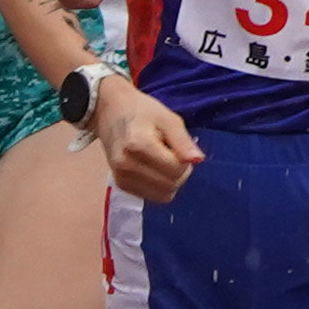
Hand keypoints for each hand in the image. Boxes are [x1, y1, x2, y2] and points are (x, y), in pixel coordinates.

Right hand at [91, 82, 201, 201]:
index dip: (185, 160)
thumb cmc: (142, 111)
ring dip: (171, 181)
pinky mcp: (120, 185)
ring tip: (162, 160)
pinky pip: (152, 197)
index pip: (176, 169)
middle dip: (180, 172)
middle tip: (173, 153)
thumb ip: (183, 141)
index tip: (178, 147)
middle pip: (171, 185)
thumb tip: (198, 160)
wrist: (111, 112)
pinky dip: (159, 186)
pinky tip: (153, 168)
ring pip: (163, 195)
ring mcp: (121, 177)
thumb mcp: (168, 118)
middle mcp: (126, 165)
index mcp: (138, 144)